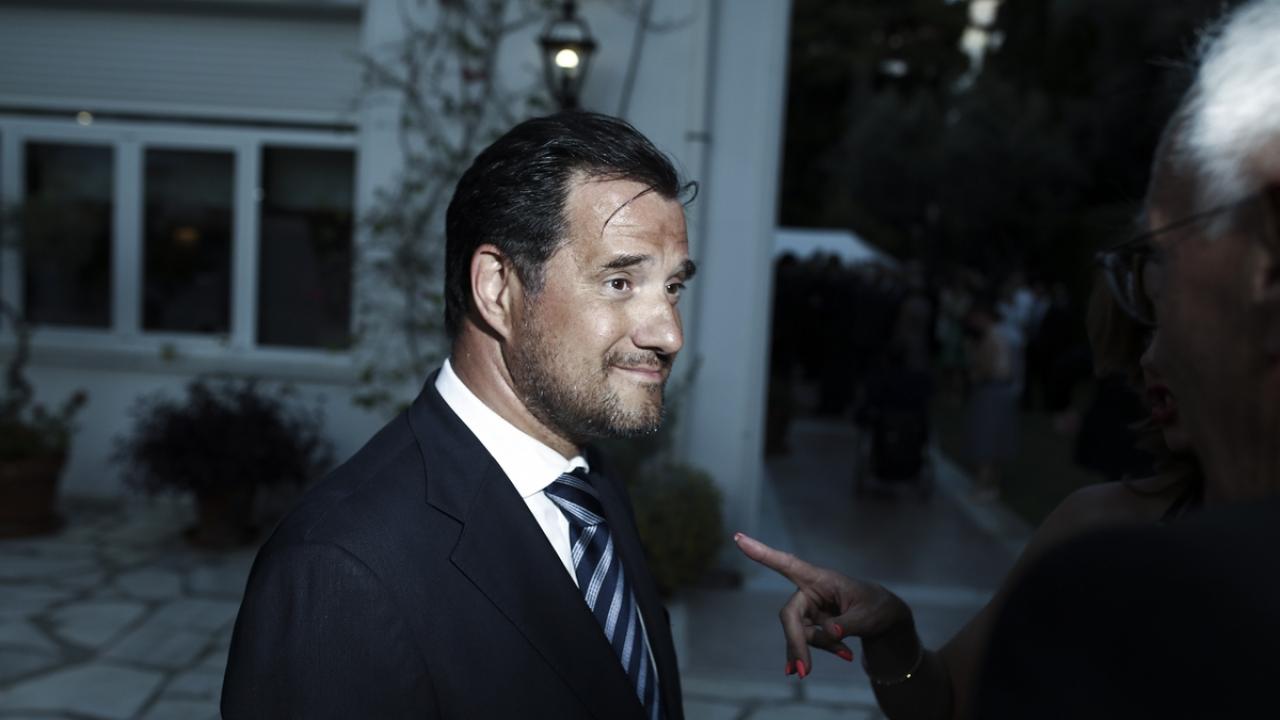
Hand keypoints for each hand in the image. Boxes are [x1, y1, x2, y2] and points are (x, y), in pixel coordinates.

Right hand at [734, 532, 909, 677]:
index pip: (787, 564)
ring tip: (847, 654)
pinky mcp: (812, 623)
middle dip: (796, 643)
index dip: (761, 553)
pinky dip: (825, 649)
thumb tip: (827, 632)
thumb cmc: (876, 608)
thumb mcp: (867, 616)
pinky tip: (846, 655)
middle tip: (802, 672)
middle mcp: (809, 591)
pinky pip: (810, 640)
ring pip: (800, 633)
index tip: (738, 538)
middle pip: (790, 615)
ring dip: (818, 648)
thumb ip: (846, 624)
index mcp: (820, 578)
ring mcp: (810, 608)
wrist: (885, 618)